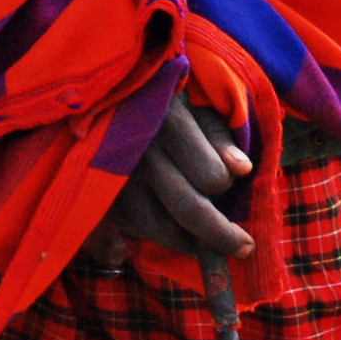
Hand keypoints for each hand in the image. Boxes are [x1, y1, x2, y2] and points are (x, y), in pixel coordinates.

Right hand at [81, 97, 255, 268]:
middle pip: (187, 208)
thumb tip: (242, 169)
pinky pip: (119, 231)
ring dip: (184, 240)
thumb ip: (218, 135)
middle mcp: (140, 151)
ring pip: (154, 226)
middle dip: (221, 234)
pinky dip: (138, 241)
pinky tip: (156, 240)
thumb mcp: (193, 102)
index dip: (224, 184)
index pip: (210, 175)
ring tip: (201, 241)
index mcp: (168, 122)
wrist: (103, 92)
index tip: (230, 184)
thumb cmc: (160, 98)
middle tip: (244, 247)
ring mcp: (114, 174)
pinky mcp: (95, 191)